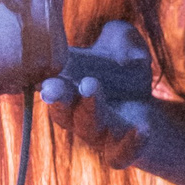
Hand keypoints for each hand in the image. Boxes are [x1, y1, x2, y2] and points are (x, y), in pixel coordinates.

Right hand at [34, 19, 164, 171]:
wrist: (146, 112)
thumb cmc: (124, 74)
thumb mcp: (125, 47)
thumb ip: (119, 37)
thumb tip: (117, 33)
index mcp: (68, 89)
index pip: (49, 86)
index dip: (40, 81)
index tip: (37, 72)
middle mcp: (76, 115)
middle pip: (62, 110)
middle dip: (57, 96)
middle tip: (52, 85)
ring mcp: (97, 135)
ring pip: (88, 126)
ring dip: (88, 107)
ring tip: (89, 86)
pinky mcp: (119, 152)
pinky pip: (122, 151)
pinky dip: (131, 141)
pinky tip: (142, 128)